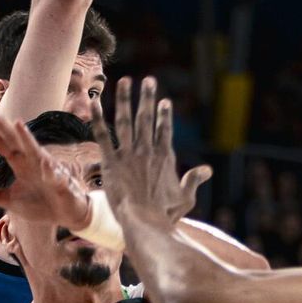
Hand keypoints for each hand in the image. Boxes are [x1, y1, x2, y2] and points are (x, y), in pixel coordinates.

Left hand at [0, 112, 93, 228]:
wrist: (66, 214)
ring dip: (27, 138)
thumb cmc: (39, 203)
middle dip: (3, 126)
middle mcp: (32, 161)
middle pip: (15, 140)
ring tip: (18, 124)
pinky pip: (55, 176)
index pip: (2, 144)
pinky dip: (51, 172)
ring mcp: (47, 170)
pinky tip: (46, 167)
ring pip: (36, 150)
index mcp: (20, 163)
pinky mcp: (61, 183)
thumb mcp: (9, 200)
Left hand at [90, 76, 212, 225]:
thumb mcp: (186, 198)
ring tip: (125, 81)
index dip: (164, 115)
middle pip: (146, 118)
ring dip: (125, 99)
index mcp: (164, 157)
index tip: (164, 102)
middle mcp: (146, 150)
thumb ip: (194, 180)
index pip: (164, 130)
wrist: (144, 222)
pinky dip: (97, 117)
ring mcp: (128, 154)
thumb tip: (207, 169)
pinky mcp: (111, 162)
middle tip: (148, 80)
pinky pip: (102, 135)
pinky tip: (94, 102)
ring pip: (125, 120)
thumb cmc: (165, 215)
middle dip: (147, 97)